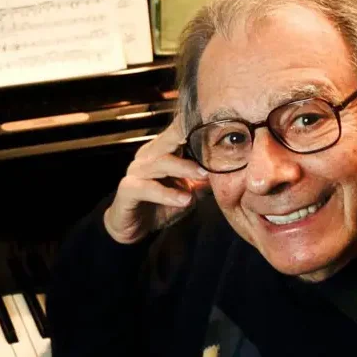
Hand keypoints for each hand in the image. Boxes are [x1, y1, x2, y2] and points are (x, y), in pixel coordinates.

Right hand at [104, 121, 209, 243]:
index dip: (196, 129)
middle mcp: (147, 157)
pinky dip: (166, 194)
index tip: (221, 129)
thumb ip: (203, 180)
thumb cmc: (160, 205)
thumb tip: (230, 171)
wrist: (133, 228)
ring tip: (203, 176)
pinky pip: (146, 188)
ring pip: (160, 163)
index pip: (178, 133)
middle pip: (169, 142)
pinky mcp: (127, 189)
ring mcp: (135, 171)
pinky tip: (184, 200)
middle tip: (215, 149)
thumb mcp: (188, 191)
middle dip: (193, 143)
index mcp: (160, 151)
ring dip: (183, 169)